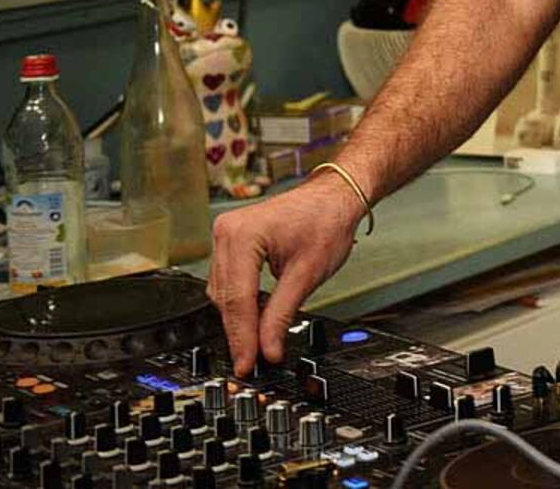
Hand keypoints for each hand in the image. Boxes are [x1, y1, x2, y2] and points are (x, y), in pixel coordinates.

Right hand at [207, 171, 368, 373]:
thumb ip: (282, 315)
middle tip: (251, 363)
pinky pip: (228, 281)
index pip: (238, 299)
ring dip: (239, 318)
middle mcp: (227, 233)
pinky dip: (241, 301)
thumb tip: (268, 350)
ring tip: (255, 345)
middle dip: (240, 331)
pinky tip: (254, 317)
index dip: (243, 338)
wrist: (336, 195)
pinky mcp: (232, 241)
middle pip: (226, 298)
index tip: (247, 365)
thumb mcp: (307, 274)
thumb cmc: (328, 220)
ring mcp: (226, 235)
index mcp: (242, 236)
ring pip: (224, 292)